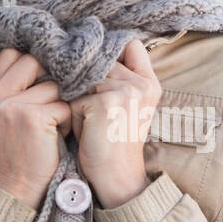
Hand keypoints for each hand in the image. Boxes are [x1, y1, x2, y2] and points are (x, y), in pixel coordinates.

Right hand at [0, 48, 72, 208]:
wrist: (20, 185)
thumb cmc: (23, 147)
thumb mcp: (10, 112)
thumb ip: (18, 84)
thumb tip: (50, 53)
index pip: (11, 53)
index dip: (32, 59)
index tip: (44, 75)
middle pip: (33, 60)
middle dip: (51, 78)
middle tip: (53, 101)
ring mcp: (12, 105)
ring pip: (54, 85)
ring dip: (61, 103)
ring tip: (53, 124)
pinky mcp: (32, 118)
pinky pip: (63, 105)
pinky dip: (66, 121)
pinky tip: (57, 135)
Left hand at [68, 39, 161, 208]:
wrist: (117, 177)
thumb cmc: (115, 143)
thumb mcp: (126, 107)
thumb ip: (118, 78)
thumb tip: (87, 50)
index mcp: (149, 82)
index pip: (129, 44)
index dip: (110, 51)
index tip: (99, 68)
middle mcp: (140, 83)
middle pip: (100, 62)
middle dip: (89, 83)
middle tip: (95, 112)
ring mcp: (123, 91)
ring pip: (84, 79)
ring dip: (79, 99)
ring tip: (90, 124)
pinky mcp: (103, 102)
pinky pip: (74, 98)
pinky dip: (74, 116)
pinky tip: (85, 133)